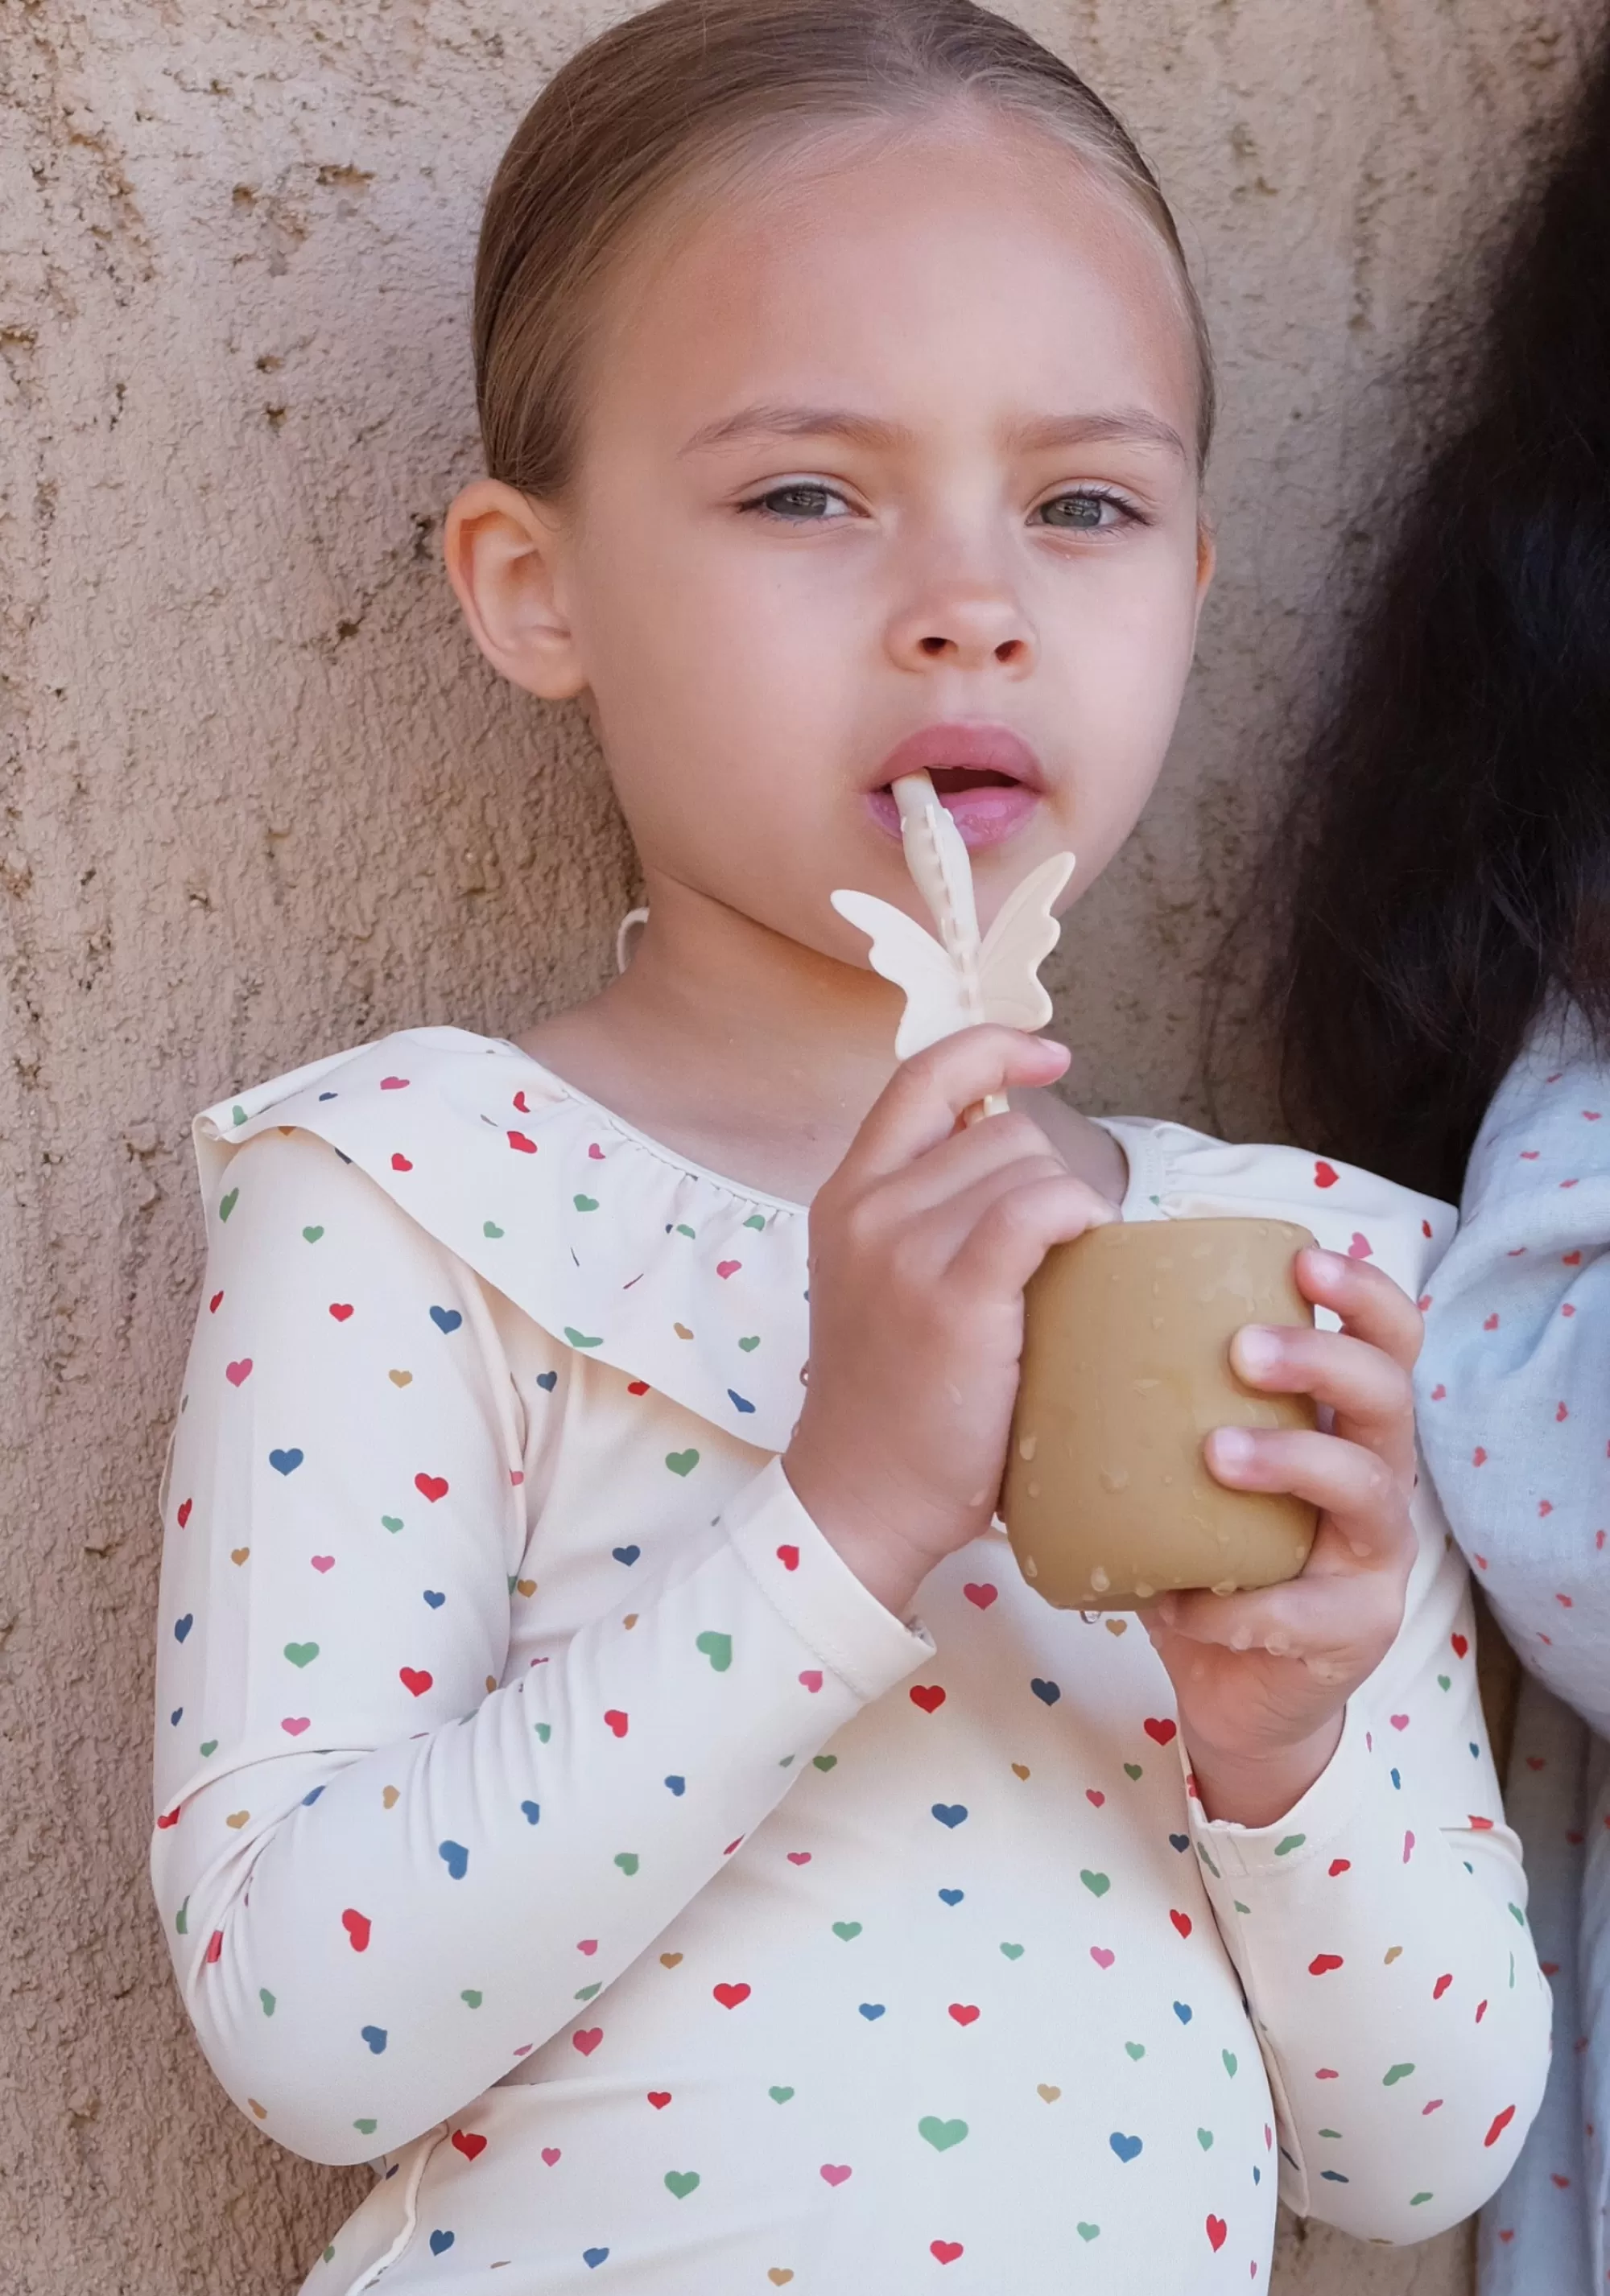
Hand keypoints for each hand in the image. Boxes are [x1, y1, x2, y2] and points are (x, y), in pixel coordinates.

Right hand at [784, 1026, 1118, 1616]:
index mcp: (845, 1196)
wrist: (859, 1498)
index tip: (1050, 1055)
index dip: (994, 1049)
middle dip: (1049, 1176)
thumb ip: (922, 1212)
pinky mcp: (952, 1299)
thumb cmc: (889, 1400)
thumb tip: (1009, 1145)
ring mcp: (903, 1251)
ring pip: (1027, 1167)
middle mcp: (867, 1210)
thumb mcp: (877, 1280)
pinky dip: (1079, 1217)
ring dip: (1071, 1206)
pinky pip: (1039, 1211)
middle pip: (1000, 1132)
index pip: (921, 1076)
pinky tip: (1090, 1250)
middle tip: (1055, 1250)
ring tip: (1067, 1272)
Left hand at [1139, 1249, 1422, 1826]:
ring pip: (1365, 1488)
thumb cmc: (1210, 1551)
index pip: (1386, 1337)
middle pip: (1389, 1394)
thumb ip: (1160, 1407)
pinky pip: (1307, 1609)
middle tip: (1242, 1350)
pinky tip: (1183, 1603)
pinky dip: (1239, 1604)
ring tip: (1214, 1453)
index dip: (1361, 1291)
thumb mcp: (1192, 1470)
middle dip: (1322, 1359)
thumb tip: (1057, 1316)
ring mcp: (1375, 1555)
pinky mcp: (1355, 1629)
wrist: (1233, 1687)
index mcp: (1341, 1422)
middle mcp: (1377, 1476)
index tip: (1302, 1258)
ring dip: (1289, 1460)